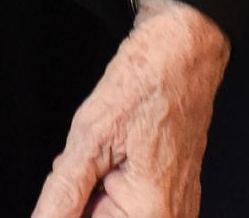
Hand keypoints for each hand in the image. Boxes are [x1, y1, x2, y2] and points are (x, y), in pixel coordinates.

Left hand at [33, 0, 228, 217]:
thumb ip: (63, 192)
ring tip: (103, 152)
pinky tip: (113, 156)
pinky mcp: (173, 195)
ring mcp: (176, 209)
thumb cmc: (147, 83)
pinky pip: (128, 203)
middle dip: (80, 196)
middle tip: (83, 160)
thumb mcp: (91, 136)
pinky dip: (109, 183)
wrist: (185, 48)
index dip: (65, 206)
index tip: (71, 174)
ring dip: (93, 190)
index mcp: (151, 217)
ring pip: (110, 211)